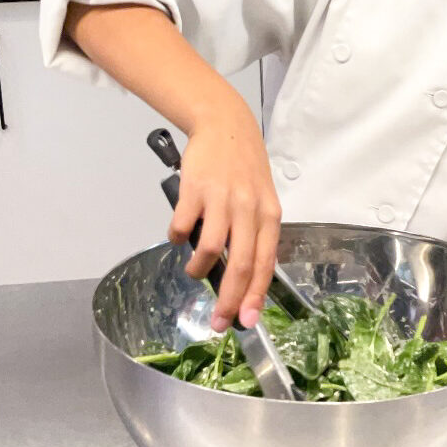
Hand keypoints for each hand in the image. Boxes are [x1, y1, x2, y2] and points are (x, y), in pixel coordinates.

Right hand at [167, 102, 281, 333]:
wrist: (224, 124)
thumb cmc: (243, 166)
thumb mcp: (261, 198)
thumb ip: (255, 232)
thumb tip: (245, 276)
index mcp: (269, 214)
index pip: (265, 263)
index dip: (255, 296)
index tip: (246, 321)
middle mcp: (248, 208)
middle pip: (241, 264)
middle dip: (229, 300)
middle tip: (218, 322)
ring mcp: (221, 198)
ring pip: (211, 249)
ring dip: (199, 268)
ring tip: (194, 269)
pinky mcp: (194, 189)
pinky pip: (183, 227)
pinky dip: (178, 238)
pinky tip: (180, 235)